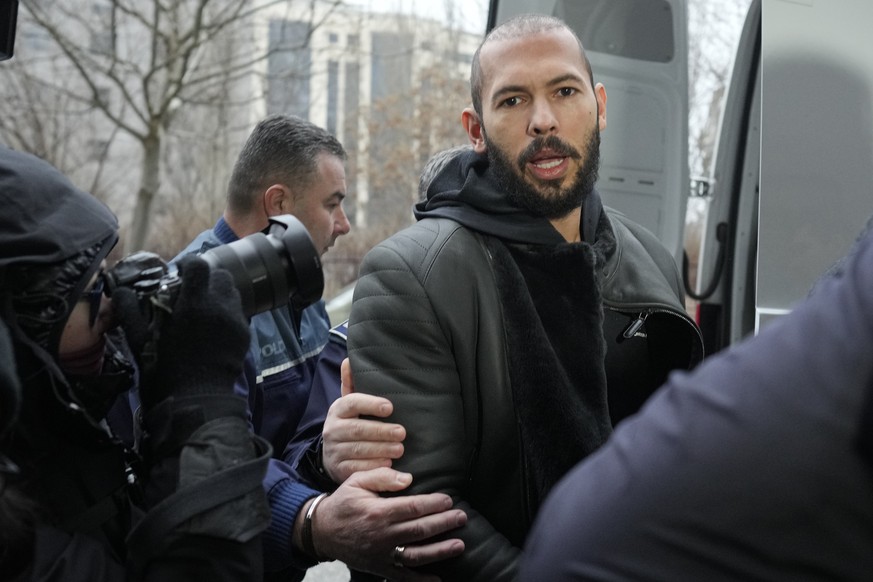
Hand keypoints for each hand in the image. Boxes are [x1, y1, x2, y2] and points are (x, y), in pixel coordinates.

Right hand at [113, 255, 249, 406]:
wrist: (196, 398)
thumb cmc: (164, 368)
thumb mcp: (139, 339)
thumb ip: (129, 310)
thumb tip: (120, 290)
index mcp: (194, 303)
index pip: (199, 265)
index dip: (189, 265)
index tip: (179, 274)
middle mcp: (220, 306)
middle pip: (222, 275)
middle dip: (207, 279)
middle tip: (193, 292)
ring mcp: (236, 320)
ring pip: (232, 292)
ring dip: (219, 294)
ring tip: (204, 309)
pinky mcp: (245, 334)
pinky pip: (238, 313)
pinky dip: (227, 313)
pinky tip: (214, 327)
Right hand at [311, 467, 465, 580]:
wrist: (321, 530)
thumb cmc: (343, 503)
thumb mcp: (357, 481)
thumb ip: (382, 477)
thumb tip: (408, 478)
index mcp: (377, 512)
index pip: (412, 508)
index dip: (433, 504)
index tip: (449, 500)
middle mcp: (381, 535)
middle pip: (418, 530)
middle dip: (443, 524)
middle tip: (462, 517)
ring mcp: (381, 554)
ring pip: (415, 555)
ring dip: (439, 551)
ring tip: (459, 545)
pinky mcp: (378, 567)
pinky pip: (402, 576)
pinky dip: (420, 580)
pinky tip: (437, 579)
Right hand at [322, 359, 405, 482]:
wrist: (331, 455)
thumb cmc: (349, 423)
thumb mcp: (349, 404)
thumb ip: (352, 383)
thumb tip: (349, 359)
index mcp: (338, 410)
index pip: (351, 402)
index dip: (371, 404)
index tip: (390, 407)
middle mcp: (332, 429)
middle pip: (357, 429)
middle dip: (381, 431)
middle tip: (402, 433)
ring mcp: (334, 451)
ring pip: (358, 450)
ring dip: (381, 450)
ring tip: (399, 449)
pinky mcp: (339, 469)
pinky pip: (356, 468)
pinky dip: (373, 466)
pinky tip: (387, 465)